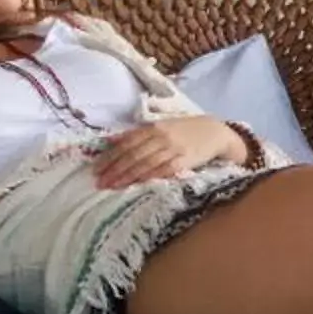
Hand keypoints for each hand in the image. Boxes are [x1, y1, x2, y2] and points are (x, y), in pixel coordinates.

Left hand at [92, 118, 243, 190]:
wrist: (217, 132)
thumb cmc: (187, 131)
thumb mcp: (163, 127)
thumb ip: (141, 135)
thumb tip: (114, 141)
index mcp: (153, 128)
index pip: (126, 143)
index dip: (110, 156)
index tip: (96, 168)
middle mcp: (161, 137)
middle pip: (133, 154)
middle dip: (114, 168)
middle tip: (99, 181)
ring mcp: (173, 149)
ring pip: (145, 163)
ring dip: (127, 176)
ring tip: (112, 186)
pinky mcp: (185, 161)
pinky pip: (163, 170)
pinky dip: (149, 177)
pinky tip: (137, 185)